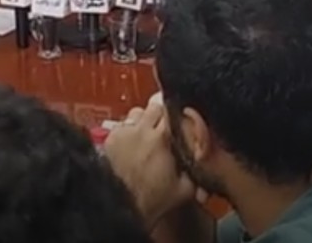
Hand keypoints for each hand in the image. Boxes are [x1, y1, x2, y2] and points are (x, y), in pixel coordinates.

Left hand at [104, 103, 195, 229]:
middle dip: (161, 115)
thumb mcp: (184, 190)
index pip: (173, 111)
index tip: (180, 121)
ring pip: (138, 112)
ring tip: (147, 134)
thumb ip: (195, 172)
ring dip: (144, 119)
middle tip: (164, 128)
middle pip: (155, 106)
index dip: (177, 115)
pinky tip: (132, 143)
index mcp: (163, 138)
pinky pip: (123, 123)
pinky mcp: (111, 136)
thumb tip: (200, 163)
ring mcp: (125, 131)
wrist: (122, 205)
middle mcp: (143, 129)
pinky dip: (129, 129)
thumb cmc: (150, 199)